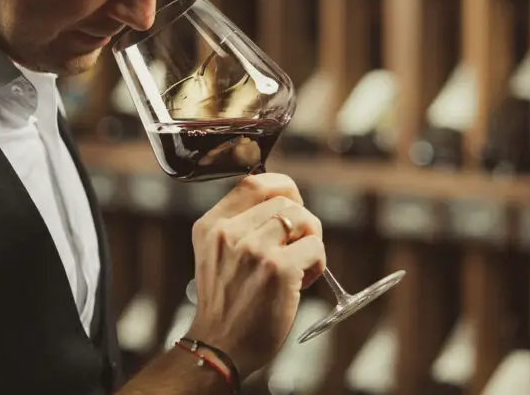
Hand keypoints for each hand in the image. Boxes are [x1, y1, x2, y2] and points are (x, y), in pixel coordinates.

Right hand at [184, 173, 326, 378]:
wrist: (220, 347)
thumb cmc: (226, 304)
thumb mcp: (217, 255)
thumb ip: (240, 226)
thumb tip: (286, 203)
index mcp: (211, 225)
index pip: (254, 182)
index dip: (282, 188)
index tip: (292, 206)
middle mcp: (229, 233)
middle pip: (286, 201)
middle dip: (301, 223)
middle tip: (296, 249)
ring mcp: (253, 249)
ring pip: (304, 219)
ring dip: (311, 242)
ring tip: (299, 266)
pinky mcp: (278, 269)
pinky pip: (315, 247)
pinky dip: (318, 263)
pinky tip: (303, 281)